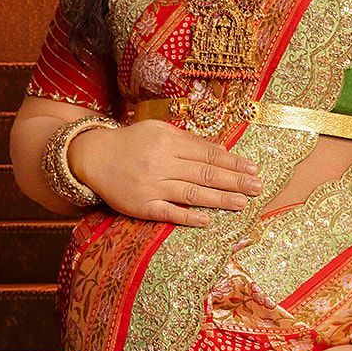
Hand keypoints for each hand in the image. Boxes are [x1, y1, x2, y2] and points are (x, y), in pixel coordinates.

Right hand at [67, 118, 264, 225]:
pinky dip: (188, 216)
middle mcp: (162, 162)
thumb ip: (188, 140)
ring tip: (242, 202)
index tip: (252, 167)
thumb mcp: (159, 130)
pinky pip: (168, 212)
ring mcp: (152, 185)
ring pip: (192, 193)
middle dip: (234, 180)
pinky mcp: (141, 205)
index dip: (232, 160)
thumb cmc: (132, 142)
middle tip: (258, 187)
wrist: (94, 156)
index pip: (208, 152)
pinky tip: (208, 220)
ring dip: (220, 198)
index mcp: (168, 141)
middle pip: (205, 172)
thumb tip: (220, 149)